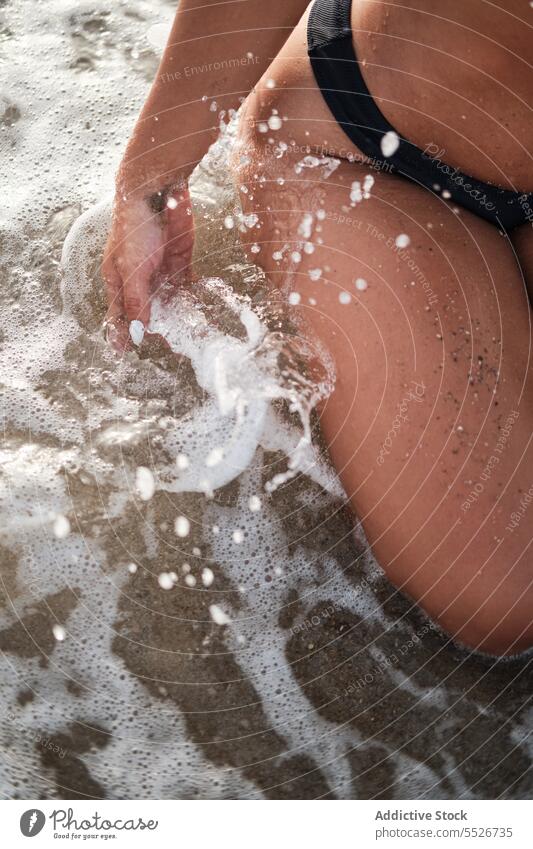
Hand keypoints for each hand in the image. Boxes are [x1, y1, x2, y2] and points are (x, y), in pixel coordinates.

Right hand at [102, 184, 194, 349]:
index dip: (122, 334)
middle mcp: (138, 281)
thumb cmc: (134, 228)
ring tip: (192, 338)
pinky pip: (187, 290)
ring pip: (169, 304)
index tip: (127, 353)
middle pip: (147, 313)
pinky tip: (202, 317)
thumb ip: (136, 300)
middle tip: (174, 348)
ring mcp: (159, 273)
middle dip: (157, 331)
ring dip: (178, 320)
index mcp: (118, 282)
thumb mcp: (132, 269)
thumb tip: (138, 331)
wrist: (157, 194)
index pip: (118, 315)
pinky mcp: (180, 265)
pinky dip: (193, 302)